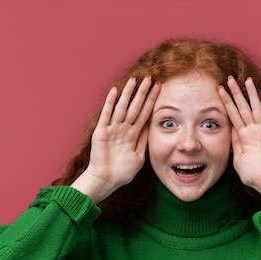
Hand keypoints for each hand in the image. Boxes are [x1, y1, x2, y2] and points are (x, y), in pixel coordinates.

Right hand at [72, 76, 159, 202]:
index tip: (159, 89)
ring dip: (128, 94)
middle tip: (149, 78)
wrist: (106, 181)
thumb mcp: (138, 157)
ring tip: (135, 80)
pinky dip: (110, 103)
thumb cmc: (122, 173)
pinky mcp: (101, 132)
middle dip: (142, 93)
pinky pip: (107, 115)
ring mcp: (112, 129)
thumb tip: (150, 127)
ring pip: (122, 108)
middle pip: (135, 107)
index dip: (151, 101)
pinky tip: (115, 91)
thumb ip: (143, 141)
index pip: (144, 114)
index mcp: (132, 135)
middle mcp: (123, 129)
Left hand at [218, 76, 260, 203]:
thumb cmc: (253, 174)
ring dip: (251, 94)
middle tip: (230, 78)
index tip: (220, 90)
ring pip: (255, 108)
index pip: (233, 115)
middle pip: (242, 107)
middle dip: (236, 93)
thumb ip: (235, 144)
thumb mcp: (238, 158)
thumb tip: (230, 131)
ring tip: (246, 79)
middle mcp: (252, 130)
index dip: (226, 102)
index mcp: (243, 136)